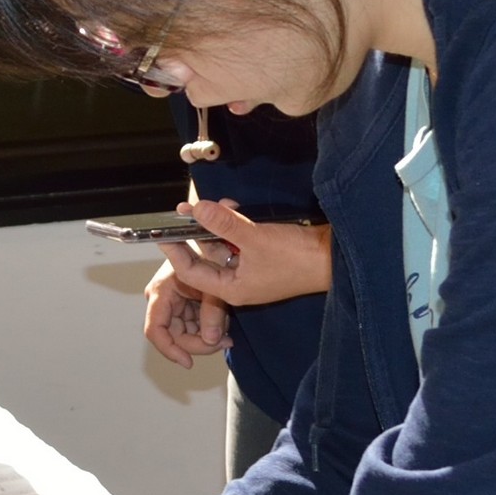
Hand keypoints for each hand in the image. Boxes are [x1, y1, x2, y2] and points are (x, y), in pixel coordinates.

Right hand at [141, 256, 232, 366]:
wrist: (221, 244)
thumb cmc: (212, 253)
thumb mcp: (215, 286)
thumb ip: (212, 314)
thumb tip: (211, 339)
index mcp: (162, 290)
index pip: (156, 330)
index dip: (170, 349)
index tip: (188, 362)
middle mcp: (163, 298)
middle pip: (174, 336)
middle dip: (199, 343)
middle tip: (224, 341)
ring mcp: (174, 303)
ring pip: (186, 335)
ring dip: (207, 336)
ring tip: (227, 324)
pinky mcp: (184, 305)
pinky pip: (193, 327)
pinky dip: (209, 329)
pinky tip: (223, 321)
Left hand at [158, 196, 333, 308]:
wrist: (333, 258)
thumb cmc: (297, 257)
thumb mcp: (254, 237)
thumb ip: (223, 223)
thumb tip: (195, 209)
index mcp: (232, 290)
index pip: (191, 273)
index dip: (175, 252)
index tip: (162, 232)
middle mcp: (238, 284)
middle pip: (205, 260)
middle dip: (196, 234)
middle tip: (187, 211)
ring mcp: (250, 272)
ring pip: (221, 248)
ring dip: (216, 226)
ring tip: (214, 204)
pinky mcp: (261, 259)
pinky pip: (237, 244)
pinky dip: (232, 228)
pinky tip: (232, 209)